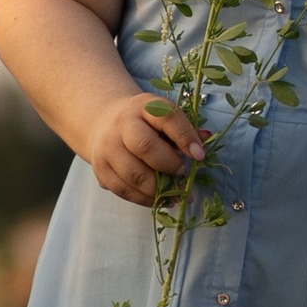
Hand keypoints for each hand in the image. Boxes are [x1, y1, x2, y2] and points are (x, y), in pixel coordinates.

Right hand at [83, 88, 209, 205]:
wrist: (104, 122)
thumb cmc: (143, 121)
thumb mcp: (162, 115)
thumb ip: (183, 128)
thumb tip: (206, 139)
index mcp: (142, 107)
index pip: (166, 118)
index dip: (185, 136)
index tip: (199, 155)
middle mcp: (121, 125)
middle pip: (144, 146)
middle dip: (169, 164)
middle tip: (182, 172)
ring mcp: (107, 148)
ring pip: (134, 174)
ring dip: (160, 188)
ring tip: (176, 192)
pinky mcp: (101, 170)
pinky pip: (124, 190)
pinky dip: (146, 199)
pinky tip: (161, 198)